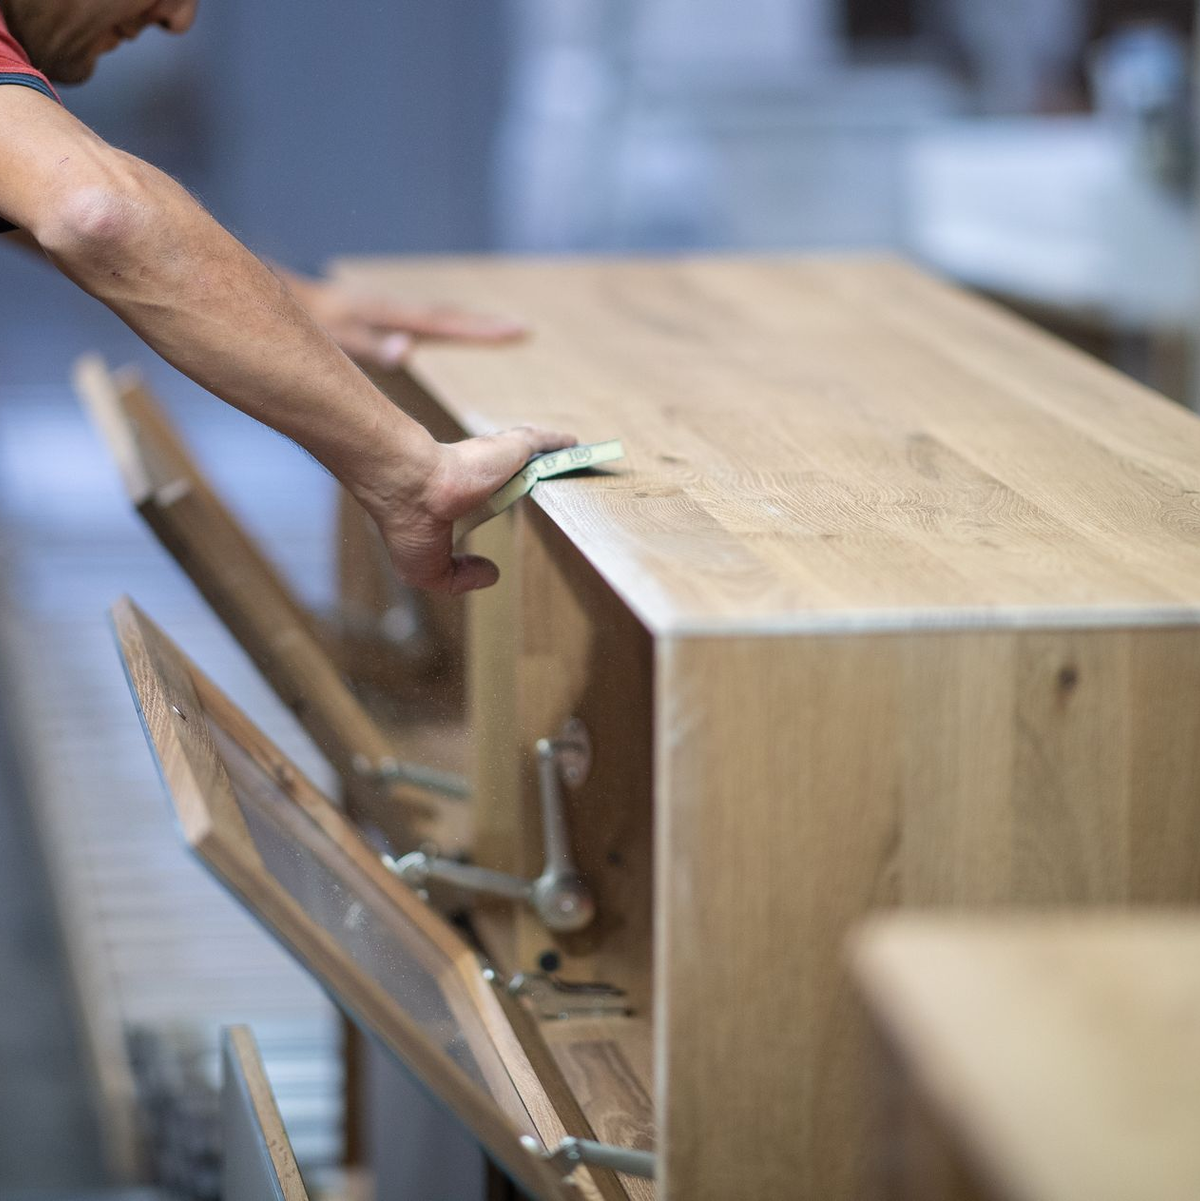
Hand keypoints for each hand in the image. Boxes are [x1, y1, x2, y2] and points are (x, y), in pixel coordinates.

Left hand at [285, 272, 528, 367]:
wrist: (282, 299)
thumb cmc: (307, 321)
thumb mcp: (337, 336)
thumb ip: (370, 345)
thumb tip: (408, 350)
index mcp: (392, 315)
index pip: (446, 323)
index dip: (483, 329)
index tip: (519, 330)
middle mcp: (395, 310)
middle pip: (448, 316)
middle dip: (485, 325)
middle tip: (523, 329)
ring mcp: (386, 312)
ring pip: (435, 317)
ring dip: (467, 323)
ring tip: (498, 330)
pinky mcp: (376, 317)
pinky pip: (420, 321)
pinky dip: (443, 325)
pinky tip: (446, 333)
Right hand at [361, 425, 576, 593]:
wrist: (413, 487)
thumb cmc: (411, 524)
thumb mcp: (427, 570)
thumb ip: (457, 578)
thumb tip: (492, 574)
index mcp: (449, 501)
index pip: (473, 501)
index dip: (484, 503)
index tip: (494, 507)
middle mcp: (471, 477)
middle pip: (504, 475)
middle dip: (519, 476)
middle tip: (540, 485)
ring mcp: (492, 460)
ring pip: (525, 457)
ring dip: (543, 458)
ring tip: (566, 465)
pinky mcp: (511, 448)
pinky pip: (541, 443)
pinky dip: (557, 442)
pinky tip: (574, 445)